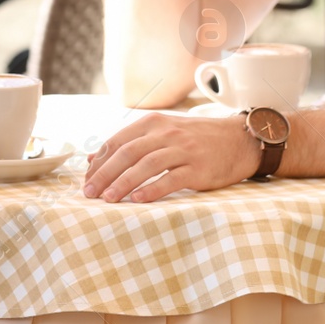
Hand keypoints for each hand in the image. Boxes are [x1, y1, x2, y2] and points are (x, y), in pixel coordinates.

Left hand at [82, 112, 261, 202]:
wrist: (238, 140)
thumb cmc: (195, 139)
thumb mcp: (162, 133)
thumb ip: (129, 144)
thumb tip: (91, 159)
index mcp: (153, 123)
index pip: (118, 141)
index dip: (99, 162)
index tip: (86, 181)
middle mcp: (166, 133)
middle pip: (127, 153)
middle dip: (105, 173)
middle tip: (89, 193)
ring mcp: (183, 150)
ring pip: (146, 165)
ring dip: (123, 182)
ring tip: (108, 199)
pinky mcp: (198, 168)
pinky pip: (171, 179)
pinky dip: (152, 189)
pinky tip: (137, 200)